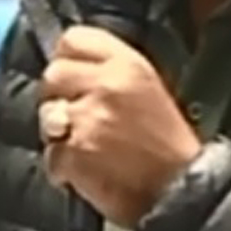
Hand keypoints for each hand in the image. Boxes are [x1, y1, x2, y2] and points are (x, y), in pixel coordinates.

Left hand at [38, 26, 202, 226]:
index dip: (66, 58)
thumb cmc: (167, 145)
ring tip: (88, 148)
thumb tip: (66, 65)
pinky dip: (63, 168)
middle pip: (52, 75)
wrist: (183, 191)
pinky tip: (87, 172)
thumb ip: (108, 72)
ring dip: (58, 134)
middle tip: (77, 118)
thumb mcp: (148, 90)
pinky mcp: (75, 153)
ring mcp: (88, 119)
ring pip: (46, 116)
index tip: (71, 76)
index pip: (73, 39)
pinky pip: (51, 155)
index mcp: (128, 65)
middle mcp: (106, 85)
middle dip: (58, 97)